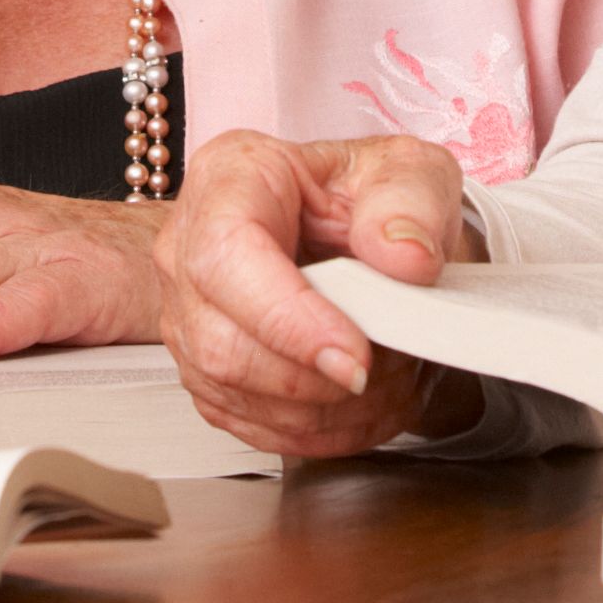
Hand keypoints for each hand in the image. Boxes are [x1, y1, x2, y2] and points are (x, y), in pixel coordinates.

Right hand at [149, 131, 477, 460]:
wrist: (362, 232)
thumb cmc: (369, 196)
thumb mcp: (410, 172)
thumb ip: (414, 203)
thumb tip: (405, 259)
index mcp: (232, 176)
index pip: (227, 254)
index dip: (288, 318)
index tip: (356, 357)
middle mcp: (189, 247)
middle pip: (220, 341)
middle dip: (315, 376)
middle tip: (387, 366)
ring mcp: (188, 314)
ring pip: (231, 391)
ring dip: (324, 408)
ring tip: (386, 379)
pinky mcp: (205, 371)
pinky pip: (248, 424)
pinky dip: (318, 430)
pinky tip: (362, 405)